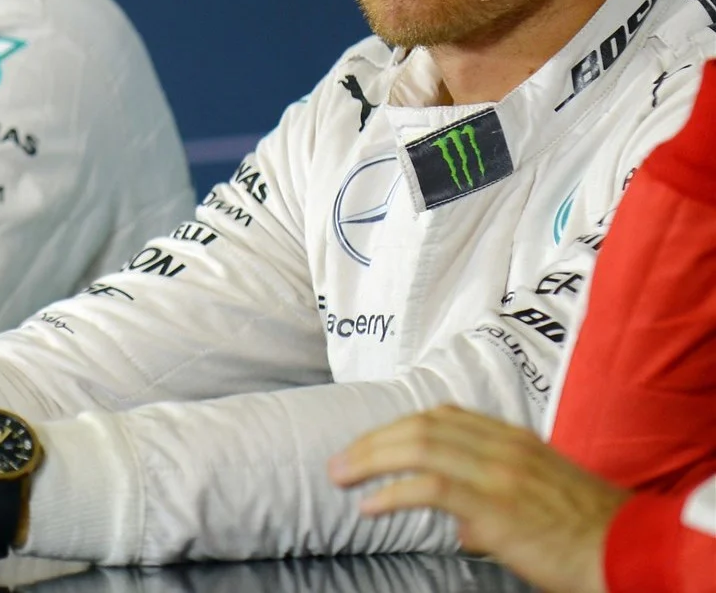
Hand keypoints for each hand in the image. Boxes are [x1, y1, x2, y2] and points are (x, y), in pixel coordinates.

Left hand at [331, 405, 628, 592]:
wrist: (626, 550)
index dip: (396, 426)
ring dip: (369, 460)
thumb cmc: (585, 532)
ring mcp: (498, 473)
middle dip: (371, 441)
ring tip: (341, 477)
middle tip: (339, 461)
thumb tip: (459, 526)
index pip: (441, 415)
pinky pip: (428, 487)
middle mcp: (502, 446)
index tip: (368, 443)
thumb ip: (494, 500)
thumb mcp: (540, 497)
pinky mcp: (494, 505)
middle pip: (420, 425)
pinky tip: (370, 506)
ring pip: (417, 446)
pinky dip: (391, 494)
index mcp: (513, 438)